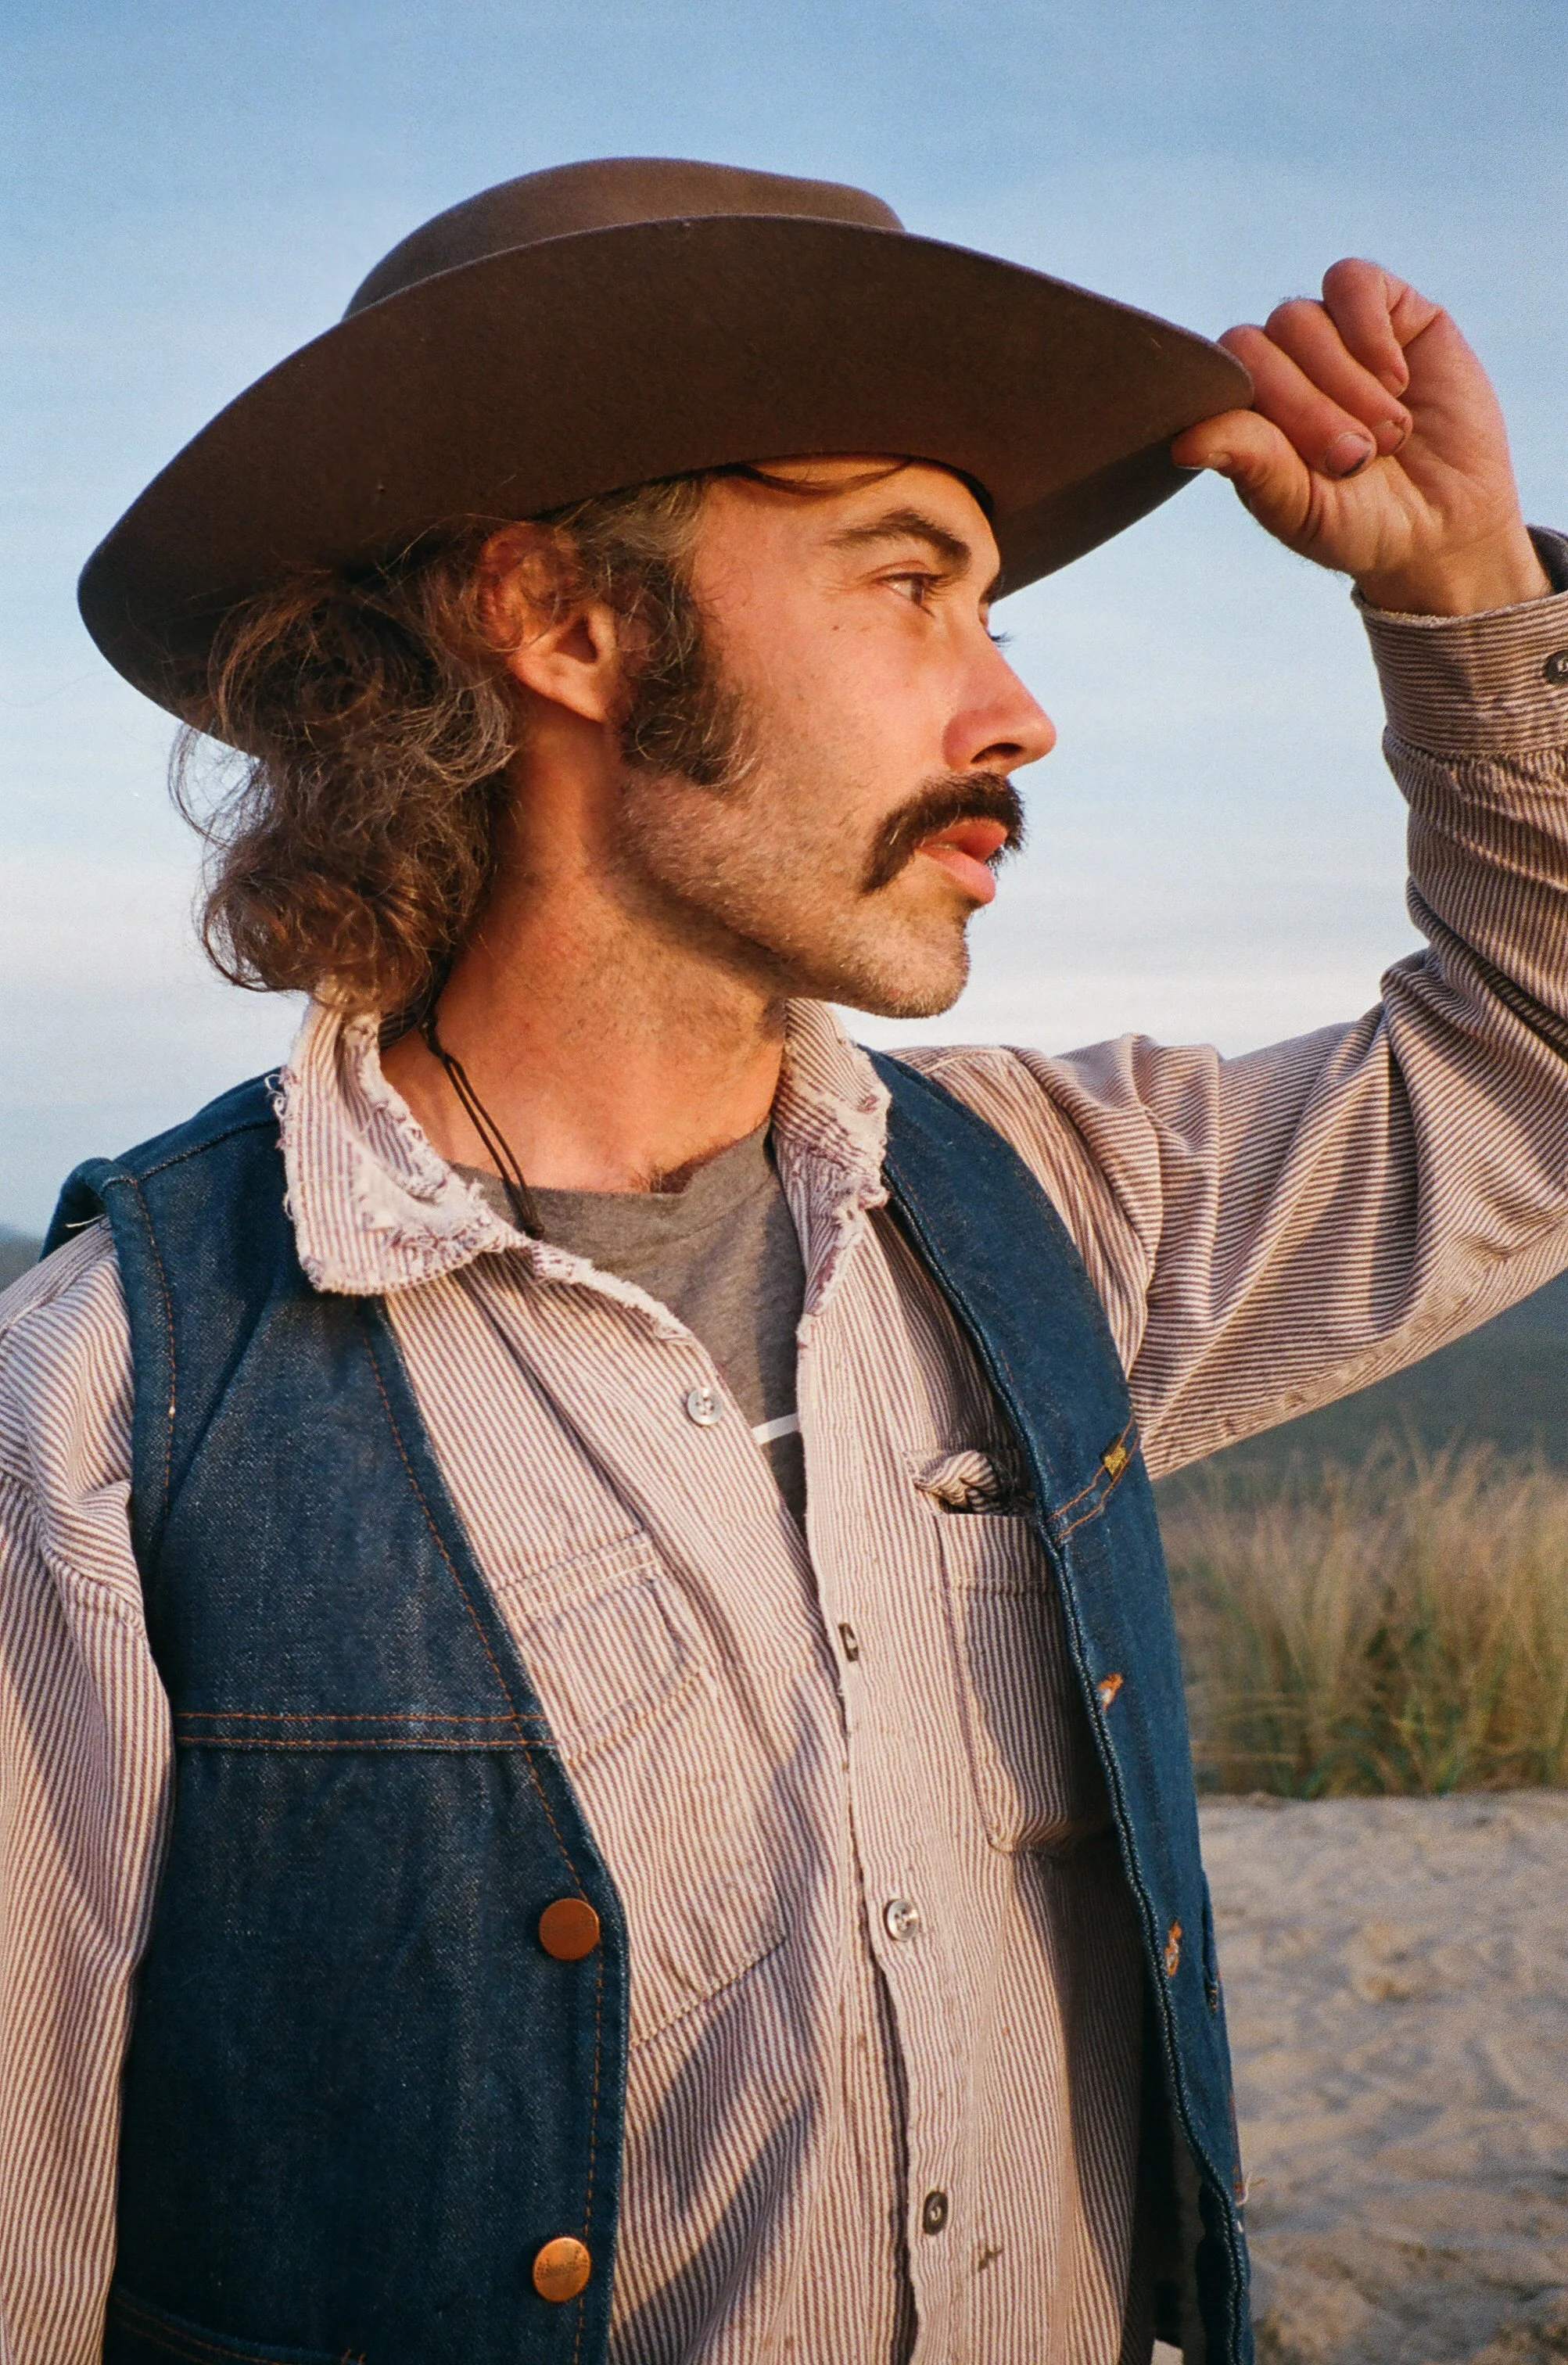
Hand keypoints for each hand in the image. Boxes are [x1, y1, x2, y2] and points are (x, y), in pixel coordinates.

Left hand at [1171, 260, 1550, 615]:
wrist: (1446, 523)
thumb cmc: (1362, 523)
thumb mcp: (1304, 510)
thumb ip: (1253, 468)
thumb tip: (1184, 443)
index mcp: (1245, 414)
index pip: (1216, 381)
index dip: (1261, 417)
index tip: (1312, 468)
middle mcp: (1278, 366)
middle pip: (1256, 348)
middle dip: (1305, 410)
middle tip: (1354, 460)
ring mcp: (1328, 332)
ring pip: (1300, 319)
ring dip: (1345, 384)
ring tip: (1387, 436)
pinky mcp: (1385, 307)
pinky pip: (1350, 281)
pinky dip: (1368, 332)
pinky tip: (1396, 381)